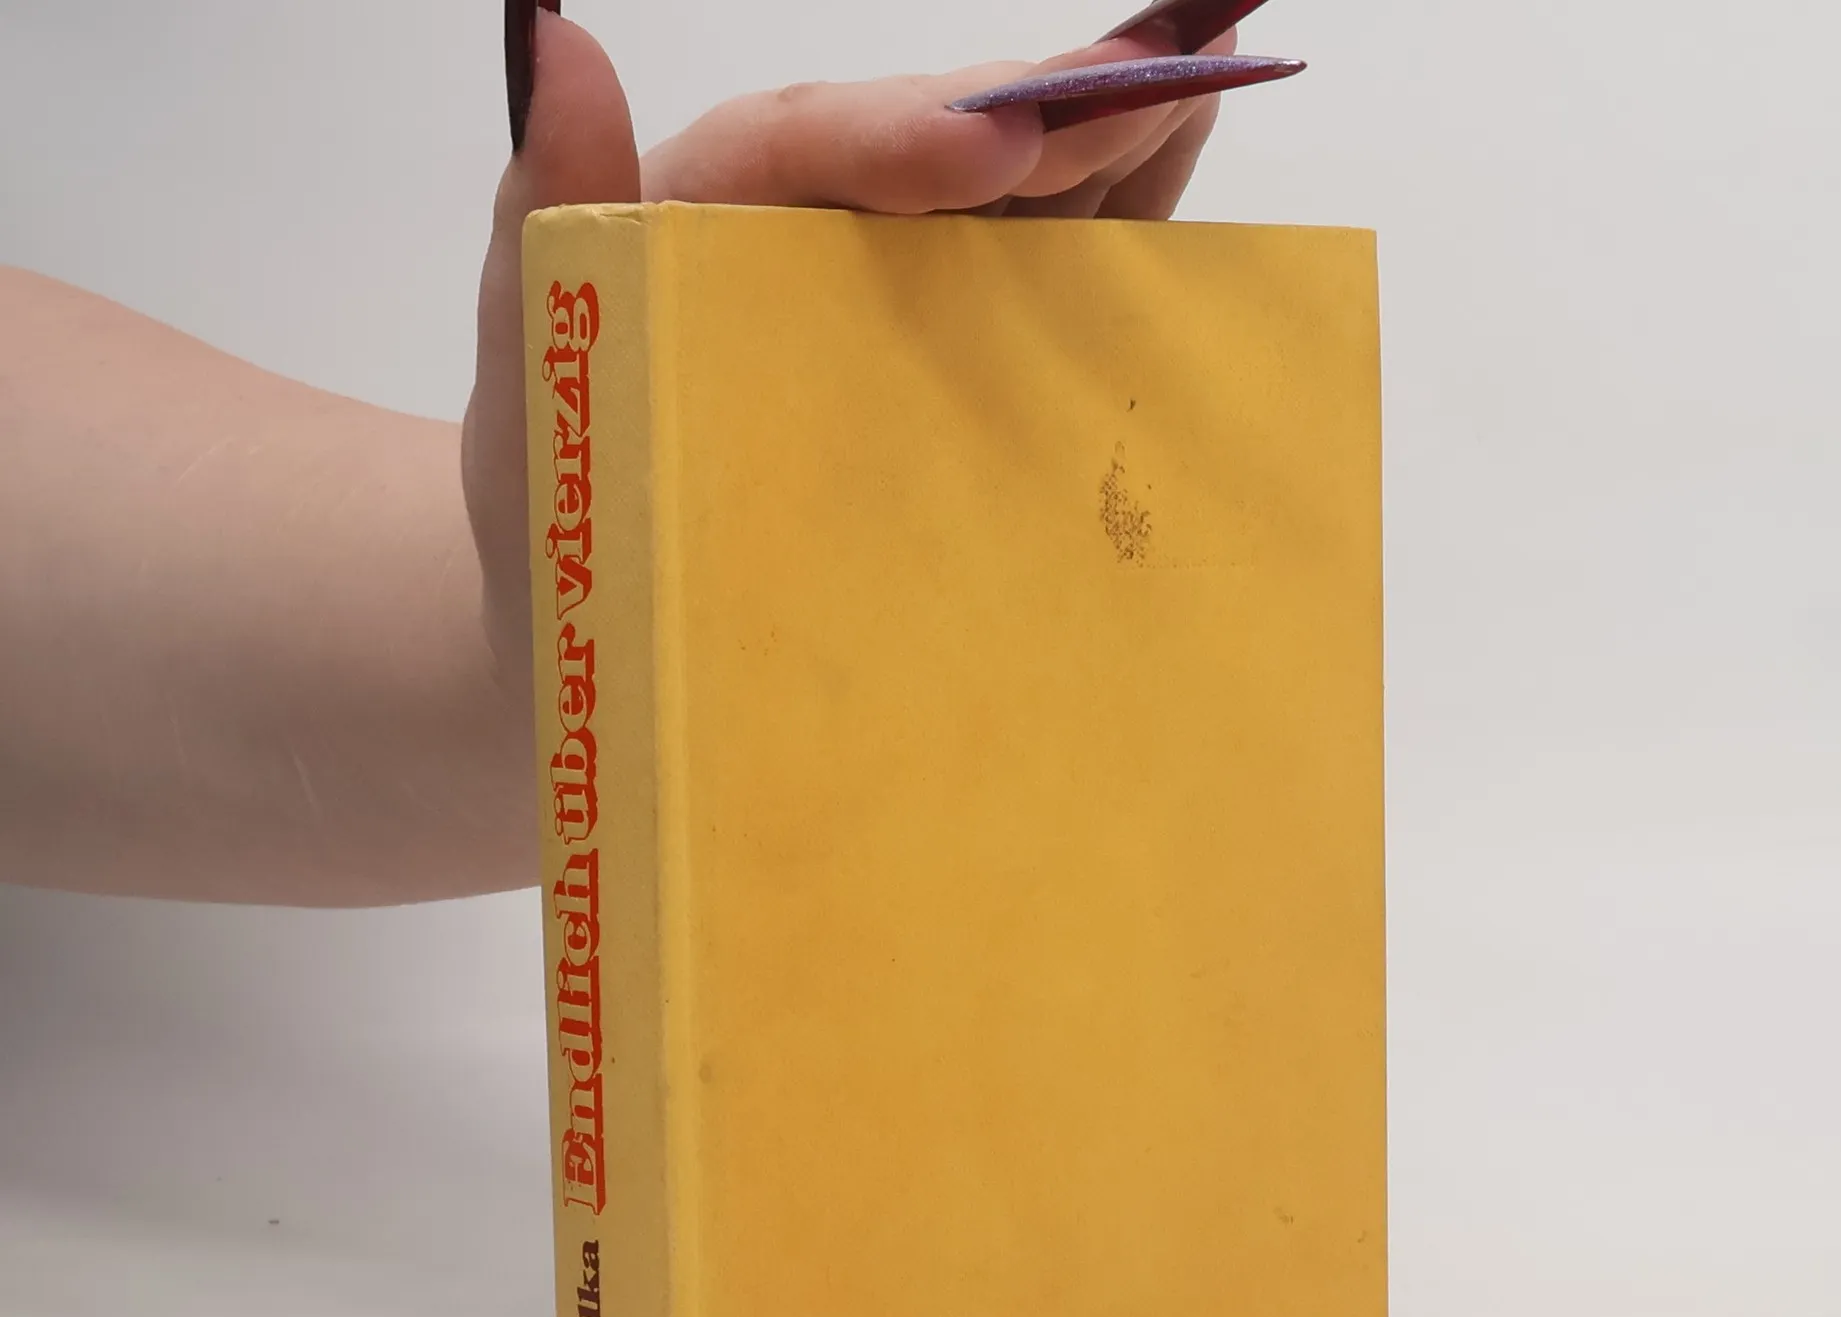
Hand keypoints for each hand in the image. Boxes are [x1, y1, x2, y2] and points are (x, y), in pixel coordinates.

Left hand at [462, 12, 1235, 700]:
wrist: (601, 633)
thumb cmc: (560, 507)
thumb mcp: (533, 369)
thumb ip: (549, 210)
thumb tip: (557, 38)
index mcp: (705, 213)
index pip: (800, 149)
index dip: (898, 136)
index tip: (987, 147)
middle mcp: (812, 232)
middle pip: (936, 145)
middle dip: (1048, 106)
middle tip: (1160, 74)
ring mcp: (889, 293)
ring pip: (1007, 191)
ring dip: (1109, 127)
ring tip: (1207, 69)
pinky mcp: (942, 357)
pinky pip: (1036, 274)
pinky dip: (1118, 212)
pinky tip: (1181, 146)